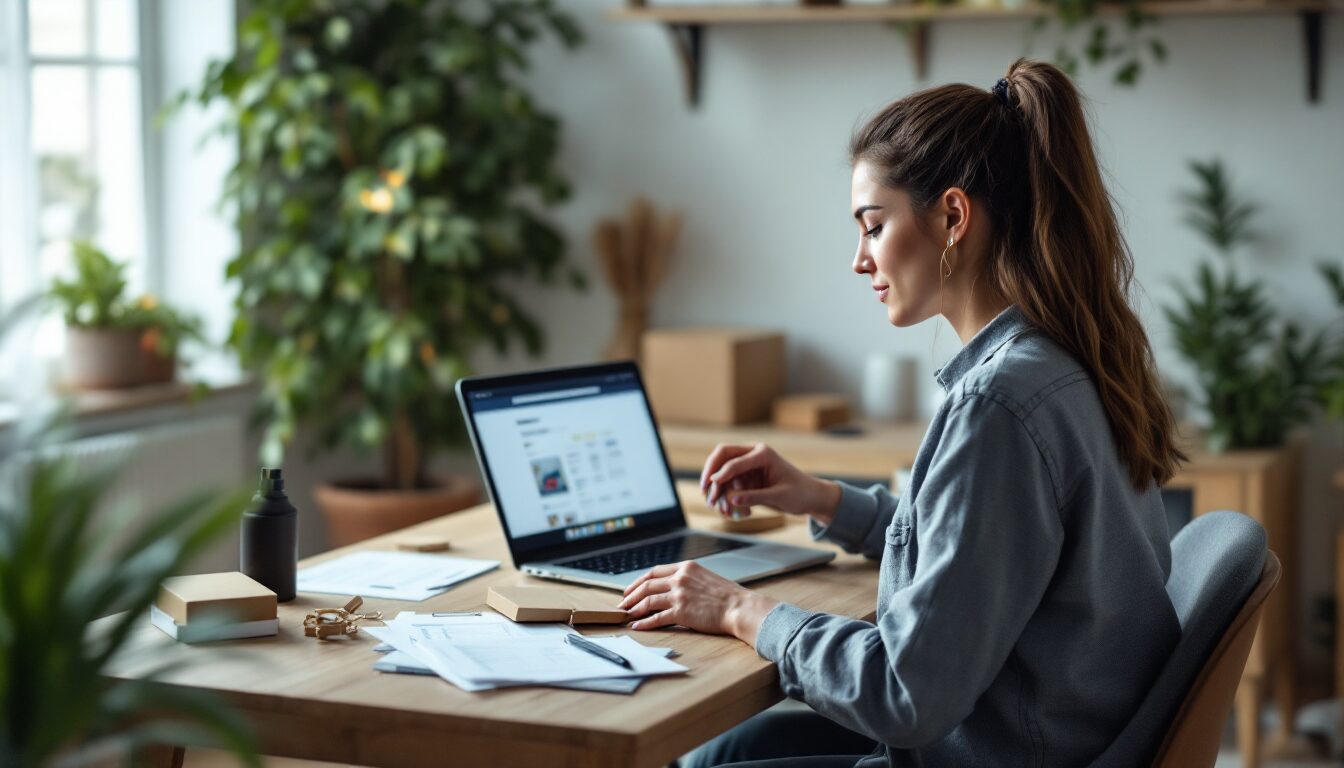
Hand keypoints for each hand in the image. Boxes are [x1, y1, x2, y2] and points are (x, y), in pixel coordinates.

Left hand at [618, 560, 778, 644]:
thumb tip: (670, 588)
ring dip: (634, 608)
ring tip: (627, 614)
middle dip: (631, 594)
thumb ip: (687, 579)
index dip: (639, 581)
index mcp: (686, 567)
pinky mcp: (681, 612)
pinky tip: (637, 626)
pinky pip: (656, 618)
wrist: (739, 607)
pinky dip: (644, 623)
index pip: (654, 572)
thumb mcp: (705, 577)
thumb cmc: (727, 595)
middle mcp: (680, 578)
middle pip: (647, 584)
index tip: (631, 589)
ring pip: (648, 600)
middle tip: (623, 602)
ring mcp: (679, 594)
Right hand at [700, 442, 841, 524]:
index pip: (735, 460)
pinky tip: (726, 510)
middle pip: (722, 455)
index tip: (711, 485)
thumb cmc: (800, 493)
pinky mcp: (746, 476)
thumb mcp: (780, 496)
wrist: (809, 497)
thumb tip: (733, 499)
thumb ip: (756, 497)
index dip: (722, 473)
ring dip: (716, 488)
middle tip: (704, 490)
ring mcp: (748, 465)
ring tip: (716, 507)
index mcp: (763, 453)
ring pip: (721, 470)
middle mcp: (752, 454)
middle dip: (710, 472)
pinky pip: (727, 482)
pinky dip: (724, 495)